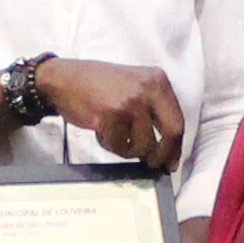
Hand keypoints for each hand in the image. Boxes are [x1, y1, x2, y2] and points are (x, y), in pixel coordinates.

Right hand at [33, 59, 184, 170]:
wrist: (65, 79)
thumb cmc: (99, 86)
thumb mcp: (135, 86)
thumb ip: (154, 110)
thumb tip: (168, 149)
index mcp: (158, 80)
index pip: (178, 120)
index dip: (175, 147)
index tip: (171, 162)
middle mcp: (148, 89)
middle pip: (170, 134)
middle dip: (161, 155)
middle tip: (151, 164)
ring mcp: (130, 102)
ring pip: (143, 145)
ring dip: (128, 149)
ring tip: (114, 134)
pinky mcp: (111, 115)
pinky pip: (119, 146)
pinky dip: (110, 145)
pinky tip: (102, 130)